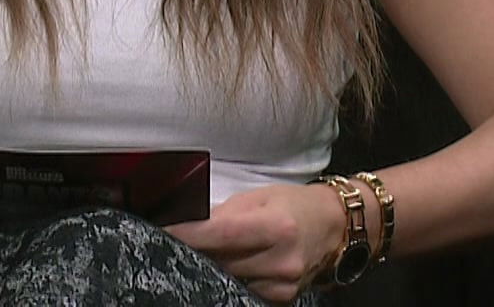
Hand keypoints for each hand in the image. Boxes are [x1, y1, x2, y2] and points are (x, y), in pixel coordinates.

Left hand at [166, 183, 344, 304]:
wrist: (332, 228)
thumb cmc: (292, 205)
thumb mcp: (259, 197)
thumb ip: (225, 213)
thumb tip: (189, 224)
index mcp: (276, 227)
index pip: (220, 234)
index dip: (187, 234)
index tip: (161, 230)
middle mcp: (281, 260)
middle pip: (221, 262)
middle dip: (195, 251)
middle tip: (174, 241)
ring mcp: (283, 285)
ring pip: (229, 280)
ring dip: (211, 267)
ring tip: (201, 253)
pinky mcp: (282, 299)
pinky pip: (243, 291)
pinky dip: (229, 280)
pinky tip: (224, 268)